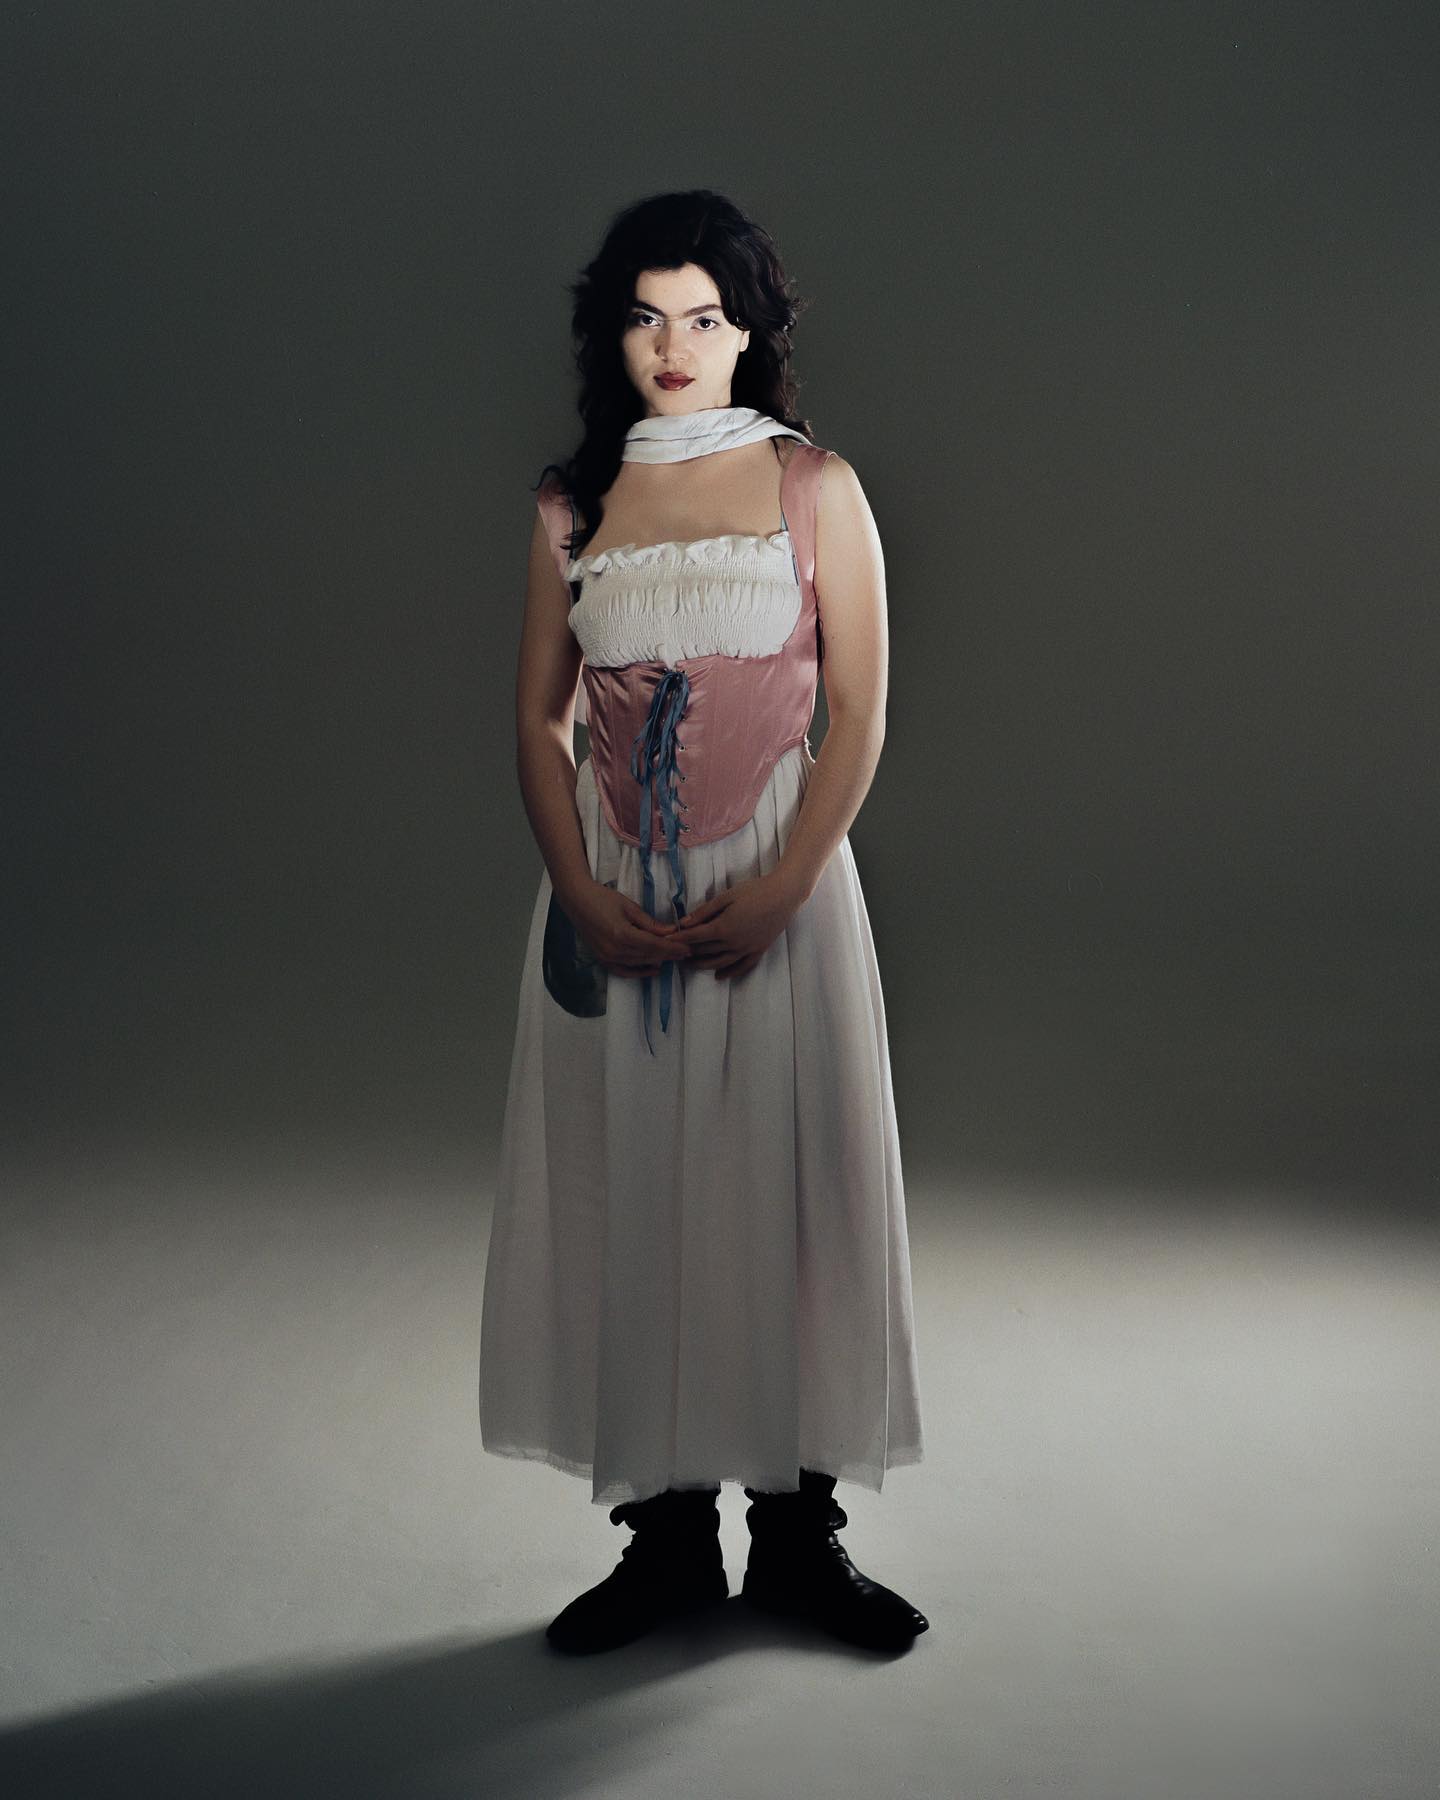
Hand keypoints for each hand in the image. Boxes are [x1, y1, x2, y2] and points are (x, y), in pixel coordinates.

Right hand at [565, 878, 692, 981]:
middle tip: (685, 953)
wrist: (577, 900)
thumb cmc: (603, 898)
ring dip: (657, 962)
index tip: (687, 948)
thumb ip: (651, 923)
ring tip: (672, 959)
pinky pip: (623, 971)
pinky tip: (652, 969)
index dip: (672, 948)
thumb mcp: (630, 907)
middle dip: (668, 955)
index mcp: (623, 935)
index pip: (654, 946)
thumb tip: (672, 932)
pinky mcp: (602, 959)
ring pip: (638, 964)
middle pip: (649, 956)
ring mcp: (607, 957)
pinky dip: (638, 972)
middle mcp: (615, 950)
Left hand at [667, 872, 802, 981]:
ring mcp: (746, 949)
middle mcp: (733, 943)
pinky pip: (742, 967)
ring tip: (691, 964)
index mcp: (723, 927)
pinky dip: (729, 973)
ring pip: (720, 962)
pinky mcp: (758, 951)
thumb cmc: (754, 891)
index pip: (695, 936)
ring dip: (703, 965)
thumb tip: (685, 922)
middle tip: (676, 952)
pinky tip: (719, 976)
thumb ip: (705, 911)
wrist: (784, 896)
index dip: (679, 938)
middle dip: (688, 952)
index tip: (667, 940)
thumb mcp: (726, 897)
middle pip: (705, 951)